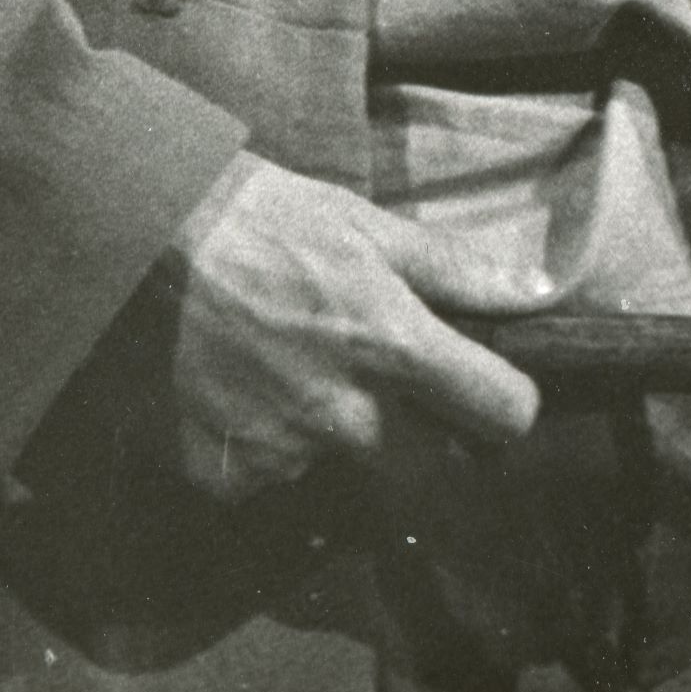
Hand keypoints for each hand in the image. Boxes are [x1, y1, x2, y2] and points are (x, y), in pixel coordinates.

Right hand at [170, 154, 539, 502]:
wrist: (154, 235)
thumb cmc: (271, 218)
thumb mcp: (367, 223)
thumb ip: (454, 269)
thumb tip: (537, 291)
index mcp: (397, 346)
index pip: (502, 411)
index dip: (504, 402)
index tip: (482, 389)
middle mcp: (353, 415)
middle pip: (428, 457)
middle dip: (416, 425)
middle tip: (369, 370)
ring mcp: (291, 449)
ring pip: (342, 461)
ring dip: (331, 428)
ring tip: (291, 367)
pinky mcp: (232, 469)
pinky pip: (270, 473)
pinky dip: (263, 442)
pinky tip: (243, 390)